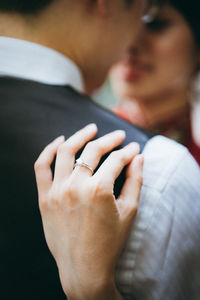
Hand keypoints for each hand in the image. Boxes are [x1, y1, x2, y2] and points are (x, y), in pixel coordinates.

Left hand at [34, 124, 143, 299]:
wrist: (83, 268)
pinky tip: (59, 141)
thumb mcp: (129, 211)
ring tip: (91, 129)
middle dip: (110, 140)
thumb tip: (140, 157)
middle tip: (119, 135)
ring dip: (80, 136)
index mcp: (99, 191)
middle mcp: (76, 186)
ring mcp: (57, 191)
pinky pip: (41, 166)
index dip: (129, 152)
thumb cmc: (109, 242)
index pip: (117, 160)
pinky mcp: (44, 198)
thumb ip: (136, 181)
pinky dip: (48, 150)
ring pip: (66, 151)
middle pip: (93, 151)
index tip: (134, 149)